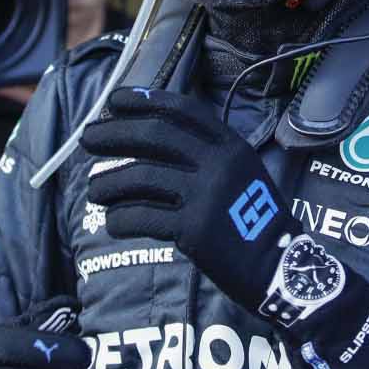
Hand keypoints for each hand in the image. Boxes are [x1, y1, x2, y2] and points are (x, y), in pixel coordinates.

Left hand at [82, 89, 368, 368]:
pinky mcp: (193, 229)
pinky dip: (121, 220)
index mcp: (232, 146)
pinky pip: (143, 218)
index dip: (147, 101)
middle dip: (116, 134)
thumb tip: (152, 145)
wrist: (281, 269)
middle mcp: (219, 164)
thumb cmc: (257, 224)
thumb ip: (208, 157)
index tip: (116, 99)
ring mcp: (206, 195)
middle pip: (156, 137)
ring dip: (110, 182)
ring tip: (94, 189)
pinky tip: (113, 223)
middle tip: (88, 137)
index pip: (184, 111)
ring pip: (142, 177)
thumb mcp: (242, 175)